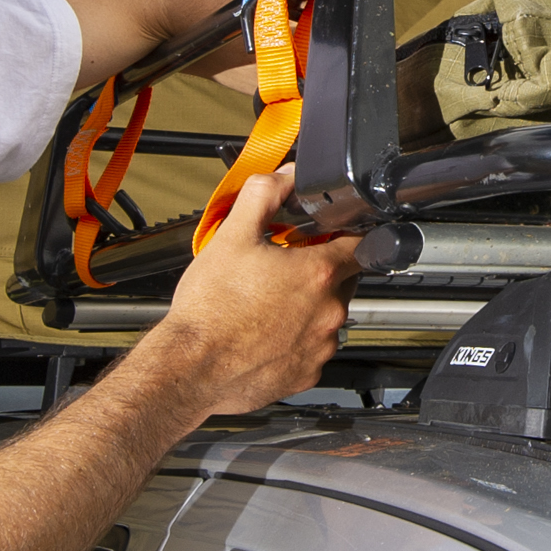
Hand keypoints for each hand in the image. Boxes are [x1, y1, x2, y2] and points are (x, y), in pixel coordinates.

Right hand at [154, 167, 357, 413]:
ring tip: (268, 302)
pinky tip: (266, 332)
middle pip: (343, 279)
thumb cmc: (209, 310)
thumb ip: (264, 195)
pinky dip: (296, 339)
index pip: (360, 243)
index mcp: (318, 274)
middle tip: (283, 268)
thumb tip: (283, 176)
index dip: (344, 233)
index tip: (327, 233)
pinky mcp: (307, 374)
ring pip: (327, 316)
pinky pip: (312, 349)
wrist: (190, 368)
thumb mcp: (233, 236)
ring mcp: (320, 346)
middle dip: (320, 269)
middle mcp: (329, 312)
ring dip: (308, 306)